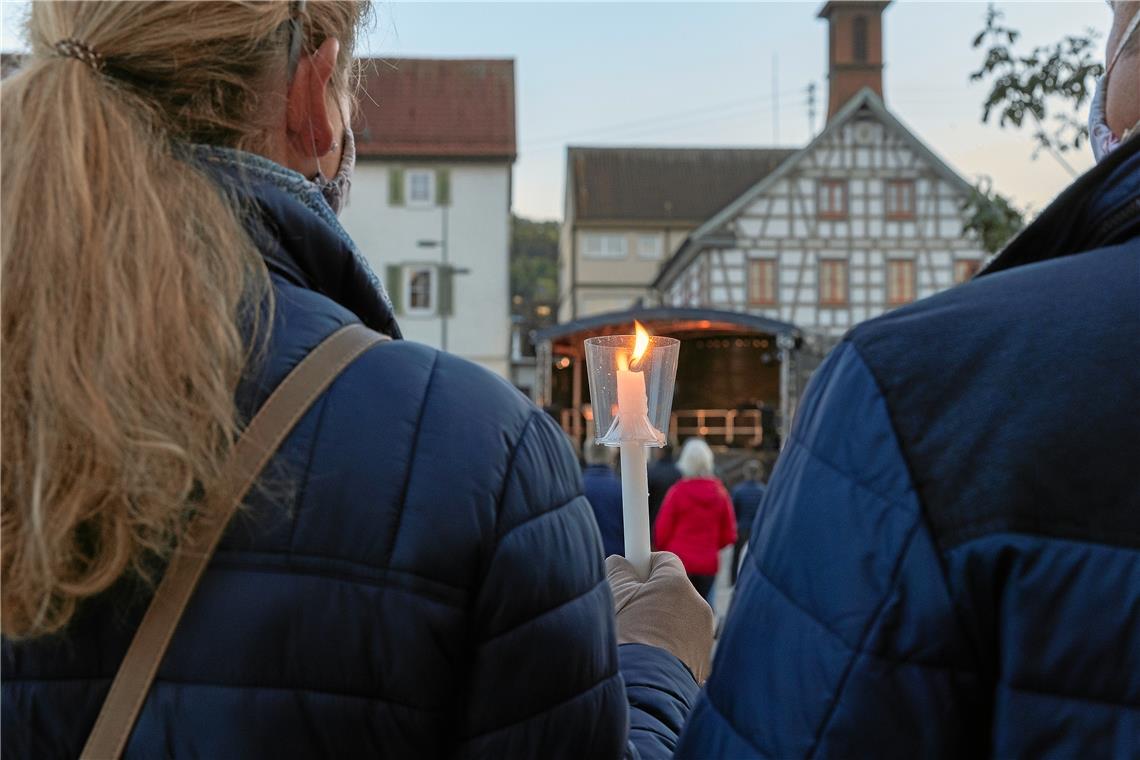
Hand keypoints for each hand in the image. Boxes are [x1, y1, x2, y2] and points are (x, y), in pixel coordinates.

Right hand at [606, 552, 714, 681]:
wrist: (645, 692)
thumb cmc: (627, 640)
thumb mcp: (613, 597)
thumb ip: (618, 571)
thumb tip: (619, 563)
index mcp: (676, 584)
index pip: (663, 560)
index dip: (643, 566)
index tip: (629, 576)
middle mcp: (697, 606)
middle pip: (672, 591)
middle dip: (651, 598)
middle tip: (627, 613)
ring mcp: (704, 637)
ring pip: (678, 620)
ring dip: (660, 625)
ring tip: (636, 643)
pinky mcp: (704, 663)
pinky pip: (684, 646)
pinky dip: (669, 649)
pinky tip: (650, 661)